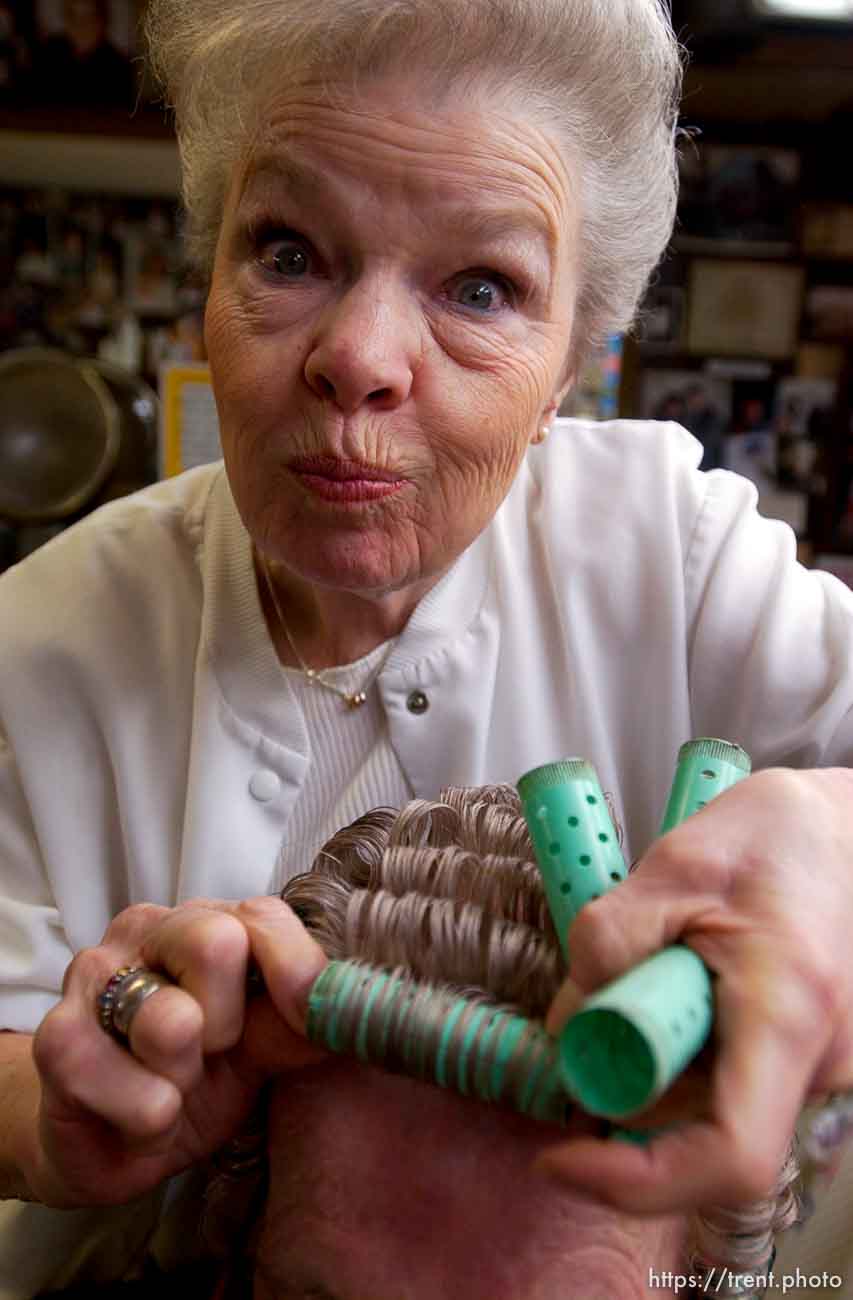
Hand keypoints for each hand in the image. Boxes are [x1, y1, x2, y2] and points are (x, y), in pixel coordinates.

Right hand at [29, 896, 327, 1207]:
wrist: (106, 1142)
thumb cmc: (191, 1082)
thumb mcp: (259, 1051)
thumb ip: (300, 1023)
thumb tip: (355, 1007)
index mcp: (203, 920)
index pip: (264, 914)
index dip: (296, 972)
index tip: (310, 1021)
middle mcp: (145, 930)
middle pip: (218, 942)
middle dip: (228, 1024)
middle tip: (210, 1055)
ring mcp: (93, 977)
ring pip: (171, 1020)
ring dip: (184, 1080)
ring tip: (169, 1089)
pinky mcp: (56, 1040)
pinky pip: (129, 1084)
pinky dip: (147, 1117)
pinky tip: (138, 1119)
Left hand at [536, 768, 852, 1213]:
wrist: (851, 827)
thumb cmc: (776, 835)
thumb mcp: (672, 867)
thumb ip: (609, 943)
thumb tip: (568, 1027)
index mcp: (789, 1011)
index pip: (728, 1156)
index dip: (635, 1181)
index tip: (559, 1158)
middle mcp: (824, 1060)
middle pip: (702, 1132)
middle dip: (625, 1086)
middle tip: (593, 1002)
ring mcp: (828, 1067)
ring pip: (712, 1107)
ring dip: (657, 1058)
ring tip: (660, 961)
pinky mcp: (815, 1060)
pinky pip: (734, 1083)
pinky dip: (687, 1049)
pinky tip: (687, 980)